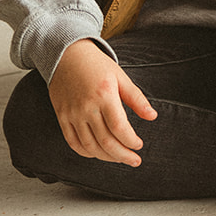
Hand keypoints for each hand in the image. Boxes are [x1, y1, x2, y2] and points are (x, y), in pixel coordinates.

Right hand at [48, 39, 156, 166]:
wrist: (66, 54)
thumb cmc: (96, 65)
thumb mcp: (120, 77)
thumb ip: (136, 98)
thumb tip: (152, 117)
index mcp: (104, 95)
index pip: (119, 128)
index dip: (131, 141)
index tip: (139, 145)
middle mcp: (87, 107)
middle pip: (106, 142)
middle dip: (123, 155)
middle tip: (135, 161)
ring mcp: (72, 114)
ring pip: (90, 146)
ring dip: (107, 157)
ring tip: (120, 158)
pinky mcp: (62, 117)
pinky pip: (73, 143)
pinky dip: (87, 152)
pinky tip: (98, 153)